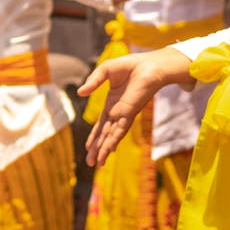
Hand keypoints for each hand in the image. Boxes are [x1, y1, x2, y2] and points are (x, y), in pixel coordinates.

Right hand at [78, 47, 193, 165]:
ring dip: (104, 150)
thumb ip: (93, 82)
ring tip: (97, 164)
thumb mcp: (105, 71)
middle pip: (104, 134)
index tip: (88, 148)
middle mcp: (117, 112)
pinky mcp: (130, 112)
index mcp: (111, 103)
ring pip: (111, 136)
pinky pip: (120, 129)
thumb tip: (80, 93)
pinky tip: (109, 150)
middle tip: (89, 163)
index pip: (101, 124)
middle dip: (96, 149)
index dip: (94, 136)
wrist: (149, 66)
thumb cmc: (130, 66)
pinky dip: (113, 140)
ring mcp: (124, 114)